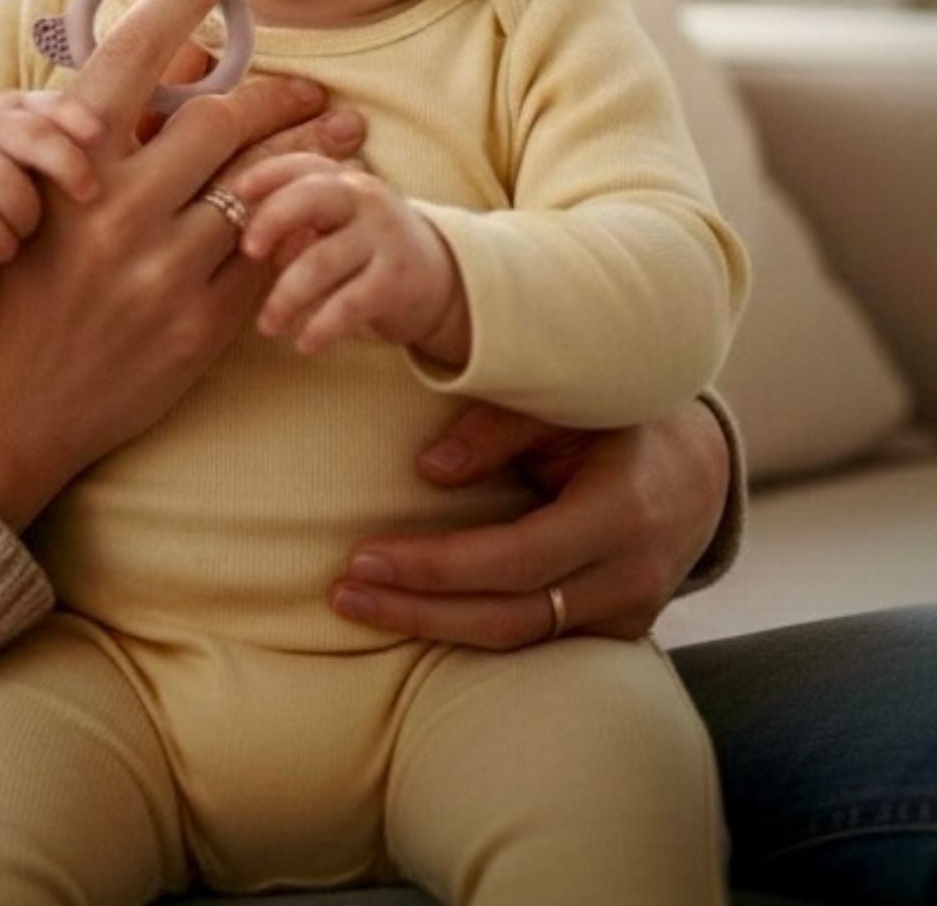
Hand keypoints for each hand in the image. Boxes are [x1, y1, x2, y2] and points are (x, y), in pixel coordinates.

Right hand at [0, 0, 364, 528]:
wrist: (6, 407)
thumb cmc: (21, 288)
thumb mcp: (48, 198)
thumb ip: (110, 132)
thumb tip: (181, 59)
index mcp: (72, 167)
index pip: (134, 58)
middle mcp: (117, 210)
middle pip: (222, 119)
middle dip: (279, 92)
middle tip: (313, 83)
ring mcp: (162, 272)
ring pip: (259, 185)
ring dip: (310, 150)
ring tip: (341, 129)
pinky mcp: (197, 328)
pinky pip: (268, 258)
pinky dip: (300, 221)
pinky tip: (324, 202)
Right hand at [0, 92, 104, 277]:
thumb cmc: (12, 164)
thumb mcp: (46, 138)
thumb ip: (102, 139)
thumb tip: (170, 142)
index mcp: (31, 109)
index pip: (58, 104)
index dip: (79, 118)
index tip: (102, 135)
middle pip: (33, 135)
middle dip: (65, 163)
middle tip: (89, 194)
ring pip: (8, 186)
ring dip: (29, 215)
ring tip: (34, 231)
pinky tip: (7, 248)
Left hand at [234, 153, 468, 363]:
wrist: (439, 276)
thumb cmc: (363, 245)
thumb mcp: (332, 221)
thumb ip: (291, 220)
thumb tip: (244, 238)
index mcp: (341, 179)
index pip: (300, 165)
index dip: (267, 173)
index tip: (235, 191)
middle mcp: (364, 200)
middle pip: (312, 197)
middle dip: (274, 218)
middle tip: (247, 250)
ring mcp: (383, 238)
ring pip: (322, 261)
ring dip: (287, 296)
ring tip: (266, 325)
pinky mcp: (396, 281)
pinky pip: (350, 304)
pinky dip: (322, 326)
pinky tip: (304, 344)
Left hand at [328, 398, 732, 646]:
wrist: (698, 465)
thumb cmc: (616, 416)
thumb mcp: (566, 401)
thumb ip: (499, 427)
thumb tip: (428, 471)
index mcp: (618, 513)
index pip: (513, 559)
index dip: (435, 565)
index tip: (362, 556)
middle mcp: (629, 575)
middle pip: (509, 615)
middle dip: (418, 609)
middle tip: (343, 593)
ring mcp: (629, 612)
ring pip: (520, 639)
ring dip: (434, 626)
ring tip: (360, 605)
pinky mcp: (619, 630)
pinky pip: (538, 640)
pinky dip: (474, 629)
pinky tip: (416, 614)